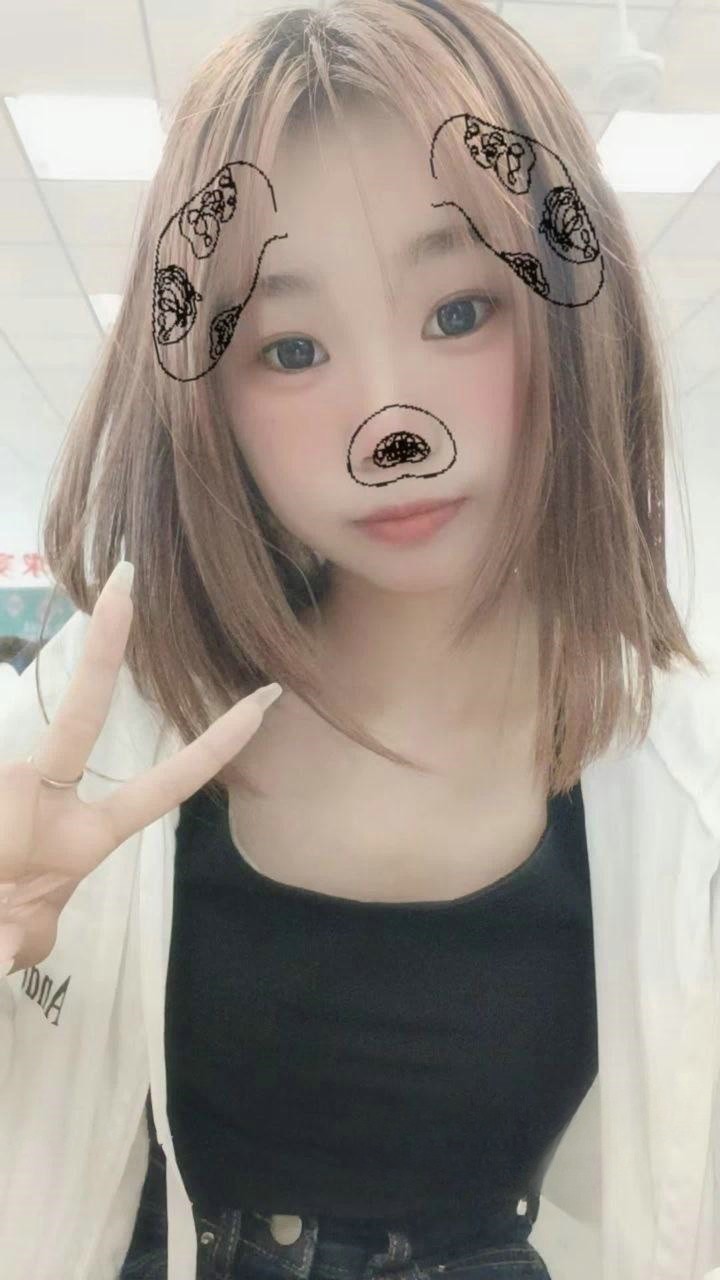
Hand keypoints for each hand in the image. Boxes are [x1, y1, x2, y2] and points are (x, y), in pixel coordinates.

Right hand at [0, 565, 280, 973]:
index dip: (216, 746)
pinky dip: (6, 849)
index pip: (164, 784)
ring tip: (68, 730)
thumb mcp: (15, 943)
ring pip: (16, 769)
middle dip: (105, 648)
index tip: (267, 701)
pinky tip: (7, 868)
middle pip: (81, 713)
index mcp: (85, 834)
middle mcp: (47, 796)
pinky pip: (3, 772)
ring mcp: (11, 785)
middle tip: (129, 576)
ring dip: (16, 834)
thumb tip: (17, 911)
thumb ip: (22, 933)